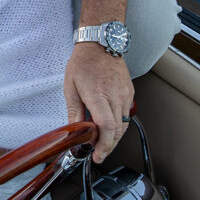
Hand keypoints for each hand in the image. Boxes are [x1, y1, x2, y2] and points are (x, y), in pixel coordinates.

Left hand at [63, 44, 133, 162]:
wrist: (101, 44)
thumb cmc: (84, 63)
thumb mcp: (70, 87)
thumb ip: (74, 111)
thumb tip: (74, 131)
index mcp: (98, 94)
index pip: (106, 126)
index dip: (103, 145)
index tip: (97, 155)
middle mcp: (115, 96)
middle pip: (117, 130)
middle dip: (108, 146)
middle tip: (98, 154)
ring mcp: (125, 94)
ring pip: (124, 125)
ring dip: (114, 138)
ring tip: (102, 142)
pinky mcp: (130, 93)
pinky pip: (126, 115)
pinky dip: (118, 125)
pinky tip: (109, 127)